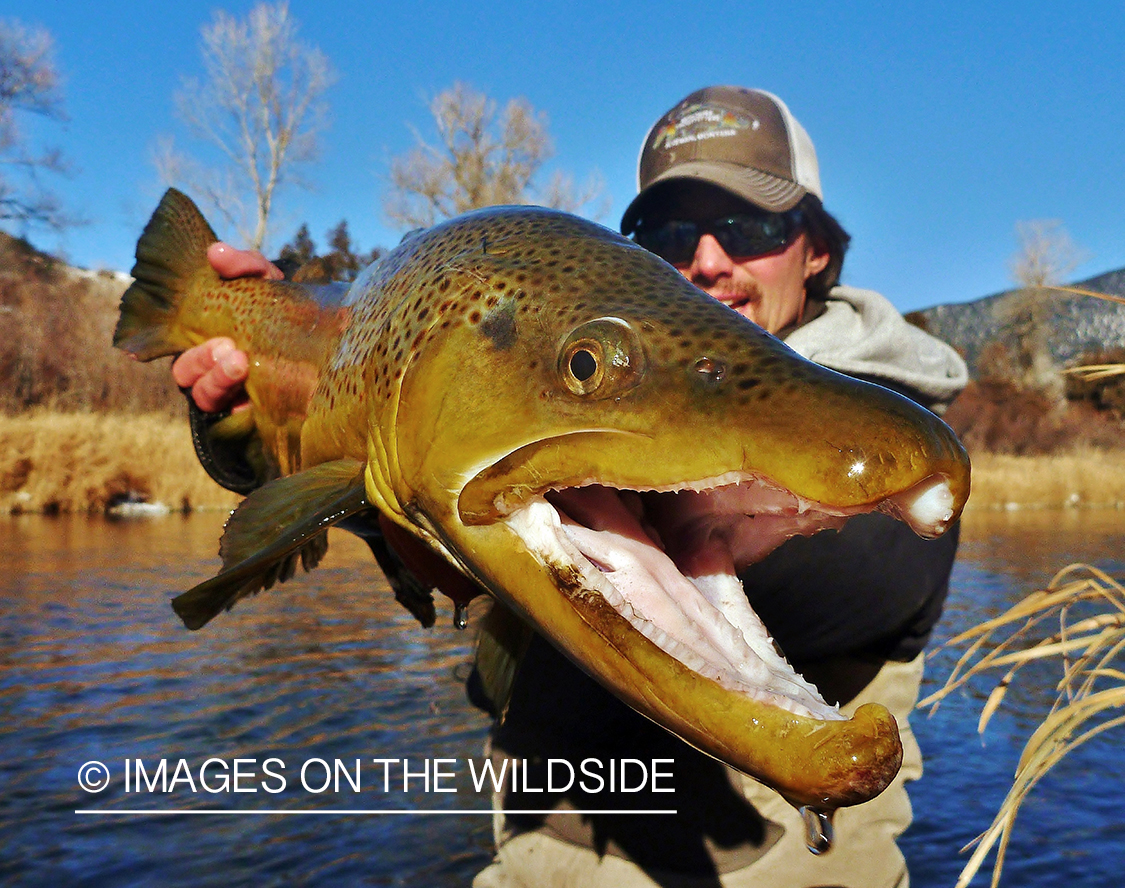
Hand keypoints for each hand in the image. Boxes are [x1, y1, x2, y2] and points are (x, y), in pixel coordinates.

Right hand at [172, 243, 283, 412]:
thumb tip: (216, 253)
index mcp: (201, 335)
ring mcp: (229, 393)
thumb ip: (244, 264)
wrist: (322, 337)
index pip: (172, 339)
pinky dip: (243, 407)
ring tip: (240, 364)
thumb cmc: (279, 306)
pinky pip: (237, 418)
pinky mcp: (253, 413)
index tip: (161, 337)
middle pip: (185, 373)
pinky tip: (253, 396)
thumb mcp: (265, 280)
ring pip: (205, 396)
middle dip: (201, 360)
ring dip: (218, 381)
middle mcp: (209, 367)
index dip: (156, 340)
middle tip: (226, 347)